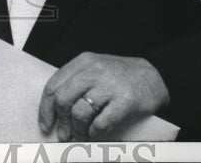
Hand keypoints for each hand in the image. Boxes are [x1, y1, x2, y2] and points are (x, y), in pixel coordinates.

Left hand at [38, 53, 168, 140]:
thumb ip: (76, 81)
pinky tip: (95, 136)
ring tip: (79, 138)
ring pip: (80, 113)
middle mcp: (94, 71)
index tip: (46, 124)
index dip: (46, 108)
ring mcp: (109, 85)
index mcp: (83, 62)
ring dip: (77, 131)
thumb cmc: (120, 76)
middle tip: (63, 134)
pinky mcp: (124, 101)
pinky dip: (94, 134)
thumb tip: (55, 109)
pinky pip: (101, 124)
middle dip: (61, 122)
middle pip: (64, 100)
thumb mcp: (95, 68)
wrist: (154, 76)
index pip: (54, 85)